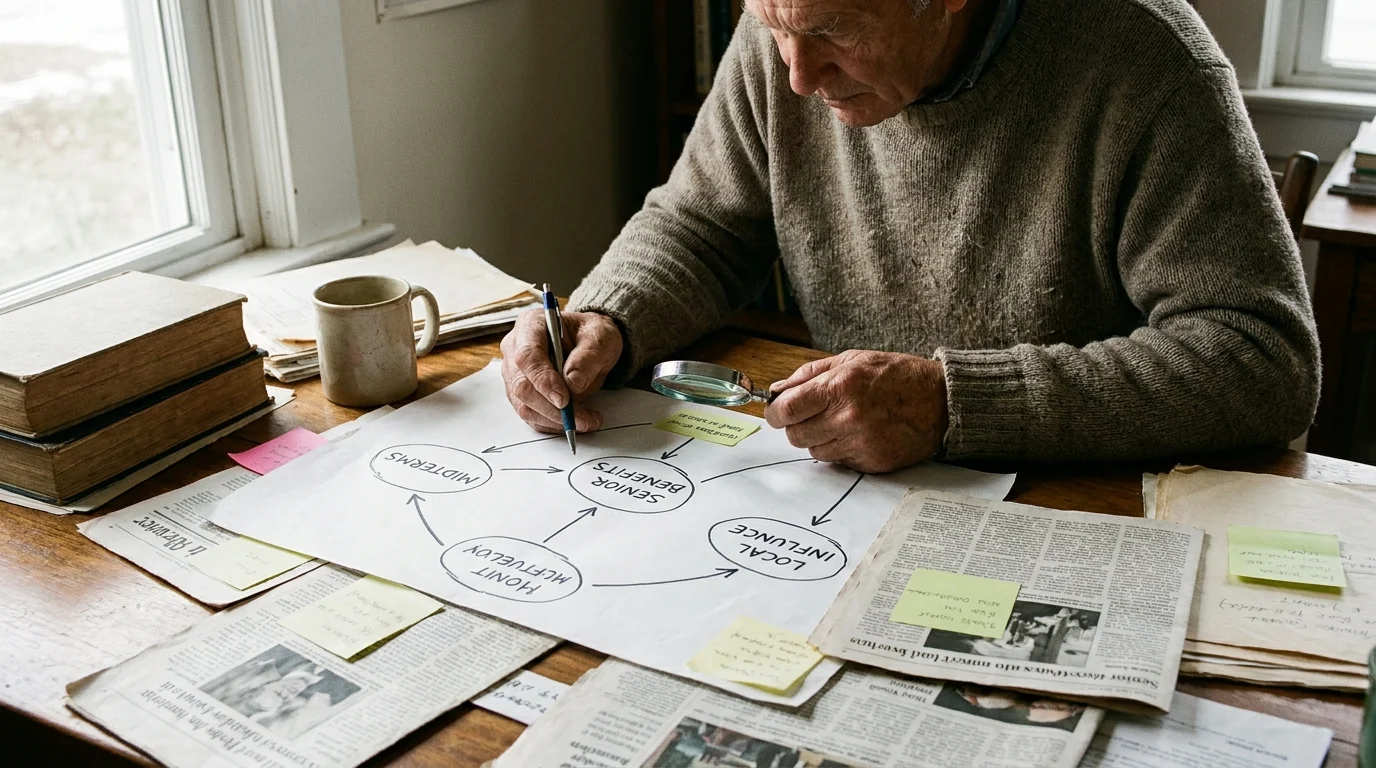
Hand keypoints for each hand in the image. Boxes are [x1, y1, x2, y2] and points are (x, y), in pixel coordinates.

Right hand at [500, 310, 623, 433]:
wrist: (589, 344)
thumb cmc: (591, 335)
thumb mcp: (601, 337)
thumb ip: (588, 356)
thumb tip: (572, 382)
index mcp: (531, 325)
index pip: (527, 355)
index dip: (543, 380)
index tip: (564, 399)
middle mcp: (515, 348)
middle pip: (522, 385)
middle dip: (552, 408)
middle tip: (582, 418)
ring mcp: (514, 373)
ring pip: (524, 405)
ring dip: (555, 420)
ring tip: (587, 420)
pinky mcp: (521, 394)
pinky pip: (532, 415)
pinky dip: (554, 424)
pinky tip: (578, 421)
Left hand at [764, 350, 948, 473]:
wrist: (941, 401)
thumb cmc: (896, 376)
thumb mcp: (852, 360)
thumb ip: (810, 375)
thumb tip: (777, 390)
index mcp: (839, 388)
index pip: (785, 411)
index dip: (775, 413)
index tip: (777, 412)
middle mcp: (848, 418)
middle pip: (795, 436)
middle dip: (797, 426)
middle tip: (813, 415)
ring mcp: (860, 443)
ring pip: (815, 452)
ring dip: (821, 439)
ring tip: (843, 421)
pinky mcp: (871, 463)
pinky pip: (839, 462)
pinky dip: (842, 449)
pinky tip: (859, 433)